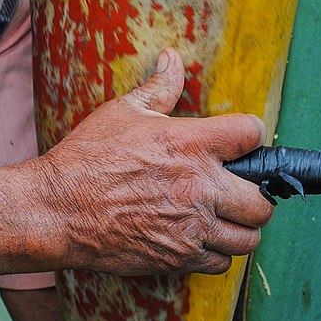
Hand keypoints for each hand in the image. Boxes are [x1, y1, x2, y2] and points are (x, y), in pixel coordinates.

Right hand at [38, 48, 272, 275]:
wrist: (58, 209)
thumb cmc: (88, 157)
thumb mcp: (123, 112)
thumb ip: (159, 87)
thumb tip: (172, 57)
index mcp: (191, 144)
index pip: (253, 134)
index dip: (251, 135)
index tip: (241, 141)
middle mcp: (200, 186)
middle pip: (262, 201)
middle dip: (255, 195)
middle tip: (237, 190)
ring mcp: (192, 227)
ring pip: (248, 238)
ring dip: (240, 228)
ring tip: (223, 219)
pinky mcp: (179, 257)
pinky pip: (220, 263)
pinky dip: (215, 254)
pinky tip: (198, 239)